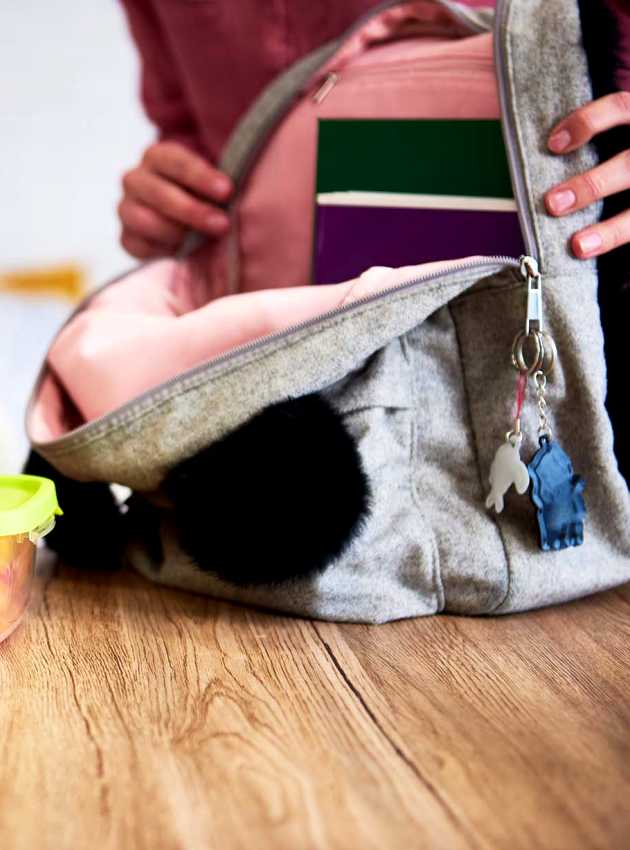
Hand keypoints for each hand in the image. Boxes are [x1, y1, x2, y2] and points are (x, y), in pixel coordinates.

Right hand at [119, 141, 232, 258]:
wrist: (190, 228)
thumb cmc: (205, 200)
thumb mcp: (214, 187)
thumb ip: (219, 186)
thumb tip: (232, 192)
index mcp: (158, 157)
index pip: (174, 161)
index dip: (200, 176)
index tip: (227, 191)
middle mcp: (136, 179)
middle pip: (158, 192)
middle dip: (192, 211)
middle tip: (222, 224)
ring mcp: (127, 208)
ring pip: (143, 220)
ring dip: (176, 232)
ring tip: (201, 241)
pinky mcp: (127, 237)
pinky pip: (137, 245)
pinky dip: (161, 249)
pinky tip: (181, 251)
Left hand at [544, 92, 629, 258]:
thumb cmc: (624, 151)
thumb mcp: (616, 134)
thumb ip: (582, 129)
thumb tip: (509, 114)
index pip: (620, 107)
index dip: (587, 122)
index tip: (553, 145)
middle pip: (629, 165)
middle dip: (591, 185)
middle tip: (553, 203)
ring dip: (610, 230)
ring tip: (578, 246)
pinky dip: (618, 240)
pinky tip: (594, 254)